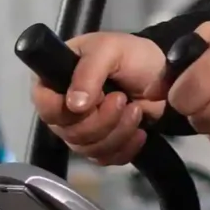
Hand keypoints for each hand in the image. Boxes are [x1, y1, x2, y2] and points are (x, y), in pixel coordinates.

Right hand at [28, 31, 168, 166]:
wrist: (165, 76)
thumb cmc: (133, 56)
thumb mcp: (110, 50)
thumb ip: (88, 72)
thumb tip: (74, 106)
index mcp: (56, 79)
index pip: (44, 105)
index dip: (63, 109)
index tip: (92, 100)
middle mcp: (64, 106)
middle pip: (68, 132)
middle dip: (101, 120)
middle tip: (122, 99)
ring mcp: (82, 128)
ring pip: (87, 148)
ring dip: (117, 132)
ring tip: (135, 109)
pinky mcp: (102, 144)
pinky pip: (105, 158)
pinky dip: (125, 147)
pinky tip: (139, 131)